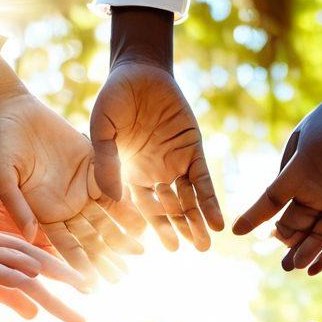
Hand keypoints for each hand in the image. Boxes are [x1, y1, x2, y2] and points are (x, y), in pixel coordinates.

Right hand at [0, 91, 142, 281]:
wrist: (13, 110)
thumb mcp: (3, 177)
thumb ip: (17, 206)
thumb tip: (31, 237)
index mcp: (43, 214)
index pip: (64, 244)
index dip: (78, 263)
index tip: (91, 284)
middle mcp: (66, 205)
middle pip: (90, 236)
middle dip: (106, 257)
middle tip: (123, 277)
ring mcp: (82, 186)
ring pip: (106, 215)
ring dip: (121, 234)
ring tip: (139, 254)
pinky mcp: (94, 165)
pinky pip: (114, 186)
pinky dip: (127, 202)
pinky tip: (142, 218)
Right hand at [0, 230, 85, 321]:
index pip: (25, 266)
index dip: (56, 277)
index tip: (86, 296)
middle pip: (24, 254)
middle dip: (60, 269)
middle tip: (92, 287)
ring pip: (10, 256)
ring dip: (44, 272)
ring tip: (72, 291)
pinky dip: (12, 279)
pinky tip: (35, 296)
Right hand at [92, 56, 221, 250]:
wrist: (138, 70)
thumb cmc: (113, 99)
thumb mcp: (102, 129)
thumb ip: (105, 160)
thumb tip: (111, 197)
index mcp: (129, 175)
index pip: (140, 209)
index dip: (150, 229)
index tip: (158, 250)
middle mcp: (154, 174)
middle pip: (168, 210)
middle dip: (179, 231)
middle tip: (191, 251)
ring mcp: (175, 162)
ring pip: (187, 199)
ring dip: (196, 222)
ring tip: (205, 245)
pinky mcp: (193, 150)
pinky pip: (203, 179)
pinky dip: (210, 200)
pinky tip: (218, 220)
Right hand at [231, 85, 321, 267]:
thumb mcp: (304, 140)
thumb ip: (288, 168)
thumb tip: (273, 199)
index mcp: (300, 178)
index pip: (273, 203)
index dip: (256, 217)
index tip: (237, 231)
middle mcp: (320, 194)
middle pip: (301, 226)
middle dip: (293, 246)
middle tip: (286, 266)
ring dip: (316, 252)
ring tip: (304, 268)